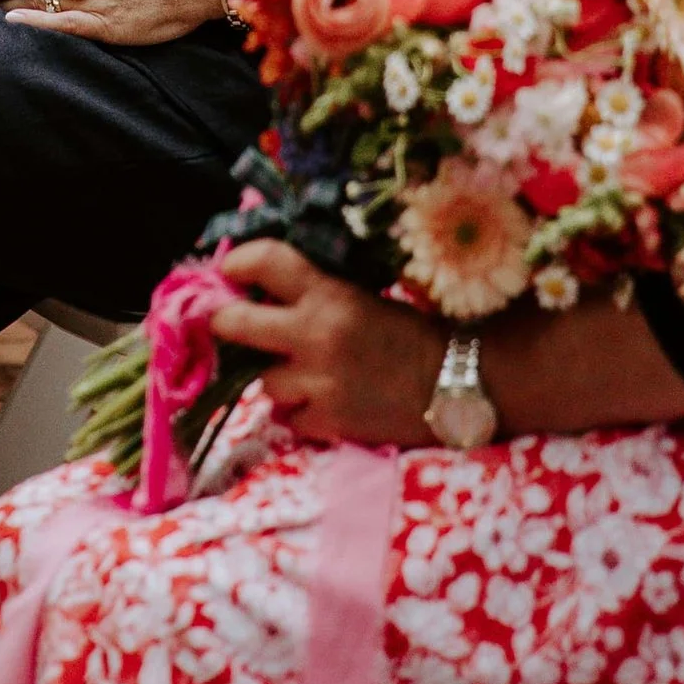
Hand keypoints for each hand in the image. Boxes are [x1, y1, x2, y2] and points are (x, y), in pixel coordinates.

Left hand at [204, 240, 448, 445]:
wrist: (458, 382)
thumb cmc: (412, 335)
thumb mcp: (363, 298)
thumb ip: (316, 294)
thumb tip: (266, 290)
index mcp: (329, 295)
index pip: (265, 262)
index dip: (238, 261)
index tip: (231, 268)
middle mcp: (315, 336)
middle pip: (235, 323)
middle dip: (225, 322)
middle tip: (228, 323)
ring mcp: (318, 383)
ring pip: (263, 381)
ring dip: (277, 377)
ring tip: (302, 373)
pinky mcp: (329, 422)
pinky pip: (291, 417)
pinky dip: (302, 412)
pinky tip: (323, 402)